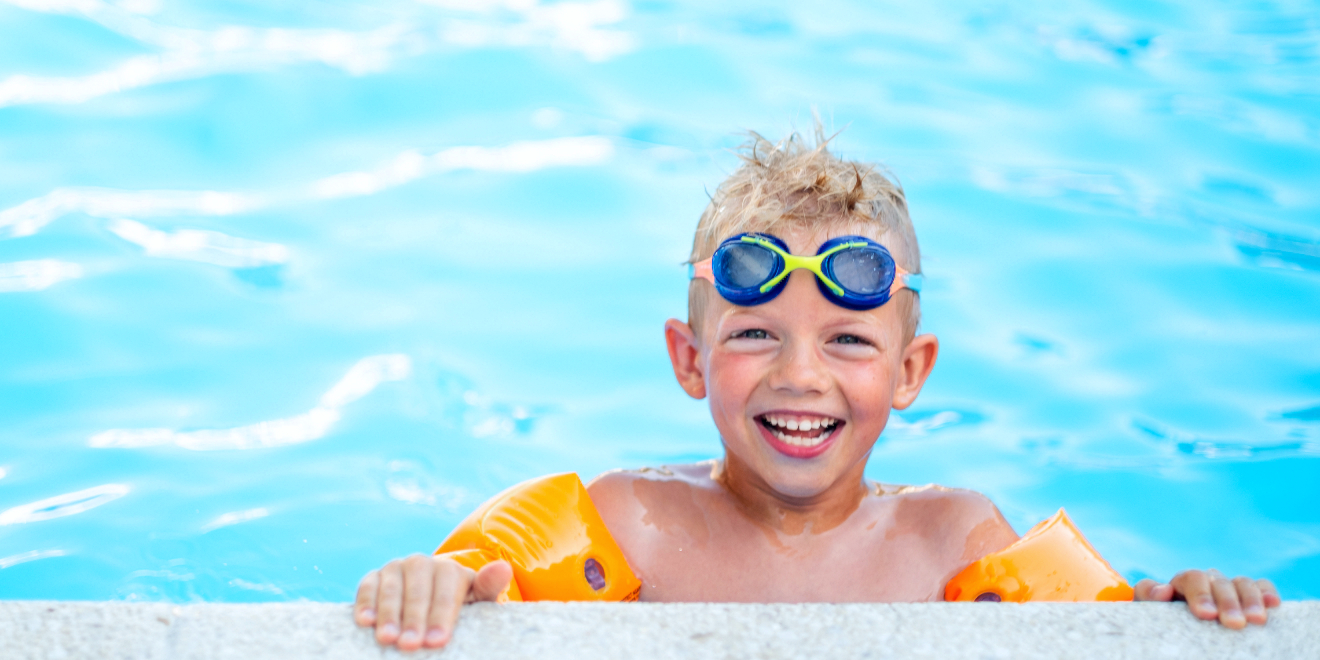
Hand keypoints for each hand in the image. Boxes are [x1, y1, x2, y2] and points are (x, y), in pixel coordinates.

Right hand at [353, 554, 513, 649]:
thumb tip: (503, 568)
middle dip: (414, 619)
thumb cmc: (459, 606)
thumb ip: (488, 586)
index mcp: (450, 569)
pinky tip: (365, 621)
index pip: (446, 591)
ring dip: (389, 614)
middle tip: (411, 645)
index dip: (441, 616)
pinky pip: (368, 586)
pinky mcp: (375, 577)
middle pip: (418, 590)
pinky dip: (365, 602)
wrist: (432, 600)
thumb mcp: (477, 599)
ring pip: (392, 588)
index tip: (438, 641)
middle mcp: (422, 563)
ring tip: (388, 639)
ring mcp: (396, 568)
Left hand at [1135, 569, 1280, 628]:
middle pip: (1221, 582)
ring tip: (1256, 620)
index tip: (1206, 615)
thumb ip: (1148, 596)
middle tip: (1235, 624)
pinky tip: (1274, 604)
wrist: (1177, 629)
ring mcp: (1230, 587)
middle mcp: (1209, 580)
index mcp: (1184, 582)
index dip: (1200, 594)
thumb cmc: (1163, 621)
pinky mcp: (1249, 596)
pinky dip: (1267, 592)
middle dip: (1228, 602)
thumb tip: (1164, 591)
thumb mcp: (1150, 609)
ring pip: (1242, 583)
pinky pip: (1261, 587)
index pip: (1193, 578)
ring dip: (1251, 600)